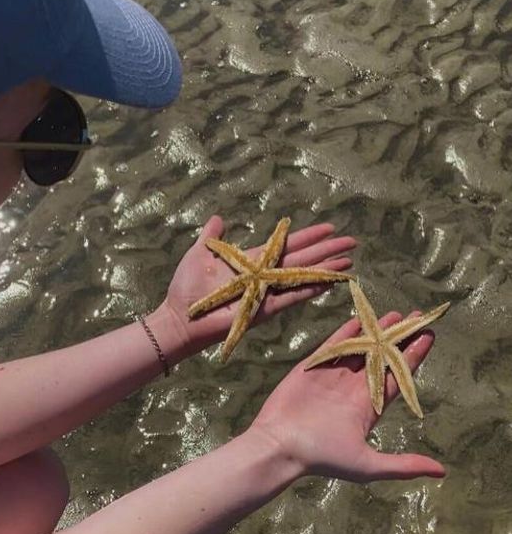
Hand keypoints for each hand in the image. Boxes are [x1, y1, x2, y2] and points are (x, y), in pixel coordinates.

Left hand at [161, 215, 356, 353]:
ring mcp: (267, 291)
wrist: (181, 316)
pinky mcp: (265, 308)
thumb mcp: (199, 253)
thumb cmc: (187, 287)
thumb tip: (217, 218)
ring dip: (326, 269)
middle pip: (302, 258)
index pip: (286, 245)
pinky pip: (292, 297)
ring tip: (349, 260)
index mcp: (252, 260)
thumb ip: (212, 237)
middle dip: (326, 250)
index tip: (329, 227)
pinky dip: (311, 289)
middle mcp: (264, 275)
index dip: (308, 236)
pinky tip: (330, 282)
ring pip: (303, 276)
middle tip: (352, 241)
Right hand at [247, 311, 445, 482]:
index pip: (398, 377)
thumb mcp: (368, 465)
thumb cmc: (322, 458)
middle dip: (400, 339)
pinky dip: (345, 332)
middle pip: (382, 358)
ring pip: (360, 349)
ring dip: (376, 331)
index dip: (414, 357)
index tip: (429, 336)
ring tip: (394, 314)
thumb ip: (404, 464)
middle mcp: (353, 390)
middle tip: (416, 317)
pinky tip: (359, 319)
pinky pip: (332, 346)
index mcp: (369, 408)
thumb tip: (442, 472)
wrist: (279, 447)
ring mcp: (332, 377)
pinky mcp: (311, 368)